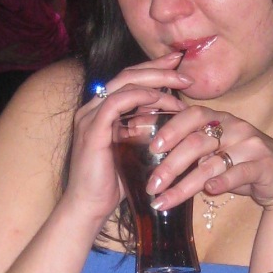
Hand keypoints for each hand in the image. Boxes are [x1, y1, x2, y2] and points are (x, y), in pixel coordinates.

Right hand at [59, 52, 192, 232]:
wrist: (88, 208)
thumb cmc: (113, 184)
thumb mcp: (135, 150)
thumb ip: (146, 131)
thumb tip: (170, 118)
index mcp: (101, 110)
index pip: (128, 79)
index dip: (153, 69)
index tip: (178, 65)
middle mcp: (92, 108)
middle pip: (127, 75)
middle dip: (159, 69)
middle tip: (184, 71)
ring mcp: (90, 117)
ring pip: (125, 84)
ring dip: (156, 82)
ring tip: (180, 86)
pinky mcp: (92, 129)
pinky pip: (117, 102)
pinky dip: (140, 97)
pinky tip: (159, 100)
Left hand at [144, 103, 272, 218]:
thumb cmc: (243, 162)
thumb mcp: (218, 150)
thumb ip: (193, 149)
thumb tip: (152, 155)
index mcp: (220, 119)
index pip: (192, 115)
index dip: (170, 129)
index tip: (151, 148)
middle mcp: (235, 127)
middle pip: (197, 142)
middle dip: (170, 165)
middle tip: (152, 185)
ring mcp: (251, 145)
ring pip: (212, 163)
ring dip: (185, 185)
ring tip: (165, 201)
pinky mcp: (264, 165)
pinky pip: (239, 172)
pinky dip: (222, 182)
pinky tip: (208, 192)